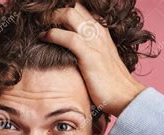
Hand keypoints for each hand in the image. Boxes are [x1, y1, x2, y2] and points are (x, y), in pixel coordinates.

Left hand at [40, 2, 145, 116]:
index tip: (49, 16)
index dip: (65, 9)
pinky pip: (68, 38)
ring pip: (70, 15)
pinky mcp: (90, 55)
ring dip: (50, 17)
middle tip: (39, 17)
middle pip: (75, 7)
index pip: (82, 9)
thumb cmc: (110, 84)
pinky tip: (42, 37)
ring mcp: (95, 42)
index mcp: (101, 32)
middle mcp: (99, 32)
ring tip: (37, 22)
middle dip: (55, 10)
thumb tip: (68, 51)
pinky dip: (52, 34)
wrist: (126, 97)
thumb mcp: (98, 60)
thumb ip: (86, 51)